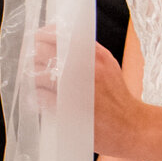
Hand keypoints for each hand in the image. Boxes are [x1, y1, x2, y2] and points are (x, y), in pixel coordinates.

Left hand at [34, 29, 140, 156]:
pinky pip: (42, 96)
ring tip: (33, 80)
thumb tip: (63, 39)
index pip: (58, 35)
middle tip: (30, 61)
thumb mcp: (107, 64)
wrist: (130, 125)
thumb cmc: (117, 95)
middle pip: (43, 53)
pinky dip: (37, 96)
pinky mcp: (66, 107)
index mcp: (92, 53)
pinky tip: (38, 97)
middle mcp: (82, 67)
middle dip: (33, 56)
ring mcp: (73, 87)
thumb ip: (88, 50)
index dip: (42, 36)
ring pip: (39, 75)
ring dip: (33, 77)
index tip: (37, 40)